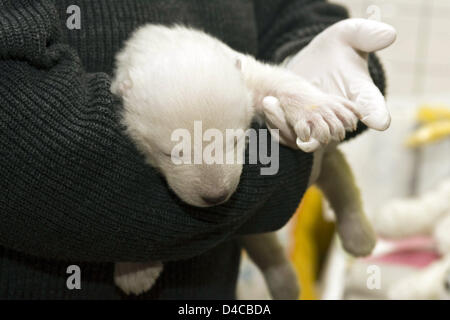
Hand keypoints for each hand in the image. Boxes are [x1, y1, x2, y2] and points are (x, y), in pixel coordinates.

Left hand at [264, 18, 396, 151]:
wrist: (310, 65)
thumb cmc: (336, 49)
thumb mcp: (349, 35)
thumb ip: (366, 34)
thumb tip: (389, 34)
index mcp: (360, 96)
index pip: (374, 107)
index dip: (377, 114)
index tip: (379, 120)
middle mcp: (343, 120)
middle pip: (330, 135)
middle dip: (310, 129)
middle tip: (287, 104)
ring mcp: (322, 130)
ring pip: (306, 143)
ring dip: (284, 126)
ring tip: (270, 101)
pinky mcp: (303, 132)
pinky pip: (290, 139)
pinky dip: (277, 126)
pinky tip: (268, 102)